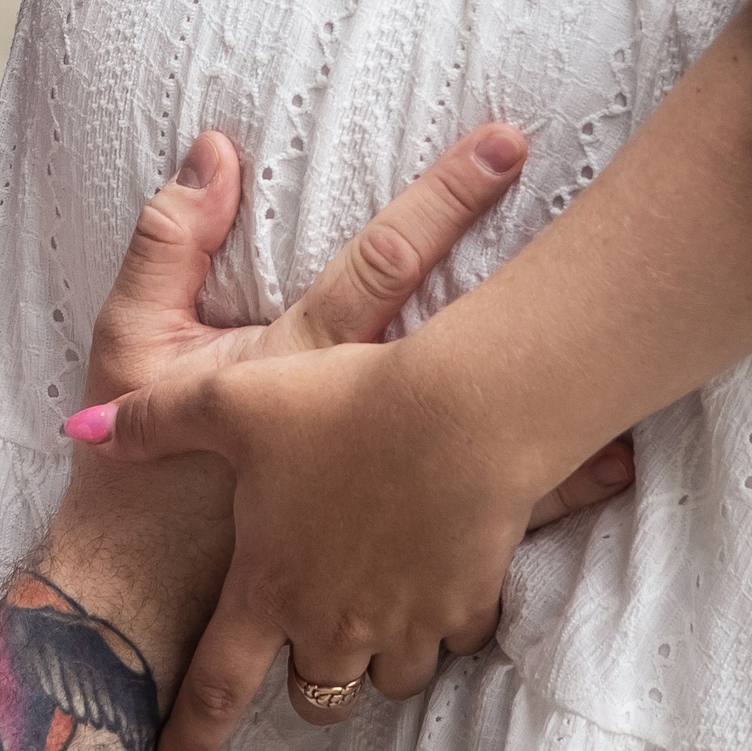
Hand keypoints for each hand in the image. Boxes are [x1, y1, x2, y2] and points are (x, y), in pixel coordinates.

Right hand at [43, 125, 634, 717]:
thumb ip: (166, 243)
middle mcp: (352, 437)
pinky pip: (482, 561)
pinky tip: (584, 497)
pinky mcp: (389, 587)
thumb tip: (212, 149)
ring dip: (558, 457)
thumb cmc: (137, 482)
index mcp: (293, 361)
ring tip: (622, 431)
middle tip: (612, 283)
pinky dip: (534, 531)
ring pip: (491, 478)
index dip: (446, 194)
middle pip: (465, 359)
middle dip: (545, 334)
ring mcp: (380, 511)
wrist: (130, 607)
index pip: (384, 257)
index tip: (505, 143)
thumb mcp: (129, 347)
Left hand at [78, 269, 635, 750]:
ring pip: (387, 680)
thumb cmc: (338, 405)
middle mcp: (334, 622)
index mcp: (269, 587)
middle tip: (309, 638)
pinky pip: (453, 642)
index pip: (217, 689)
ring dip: (376, 657)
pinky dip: (442, 624)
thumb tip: (82, 429)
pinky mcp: (466, 605)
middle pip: (315, 696)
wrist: (461, 409)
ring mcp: (405, 622)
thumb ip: (155, 422)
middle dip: (307, 682)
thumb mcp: (233, 404)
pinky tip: (436, 575)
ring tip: (375, 605)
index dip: (187, 741)